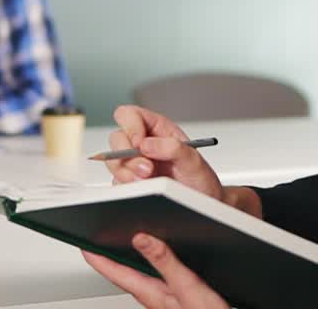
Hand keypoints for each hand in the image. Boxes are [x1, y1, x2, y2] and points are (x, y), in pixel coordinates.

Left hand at [83, 234, 226, 308]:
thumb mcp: (187, 287)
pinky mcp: (175, 295)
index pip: (112, 271)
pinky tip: (157, 251)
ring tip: (121, 236)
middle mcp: (152, 293)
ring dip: (130, 254)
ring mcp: (163, 295)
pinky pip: (155, 274)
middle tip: (99, 231)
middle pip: (122, 269)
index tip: (81, 237)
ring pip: (139, 271)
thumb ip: (165, 262)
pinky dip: (151, 259)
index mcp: (149, 291)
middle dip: (110, 250)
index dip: (95, 254)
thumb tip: (141, 238)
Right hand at [104, 105, 222, 201]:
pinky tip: (144, 189)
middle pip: (117, 138)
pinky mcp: (131, 182)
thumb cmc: (200, 178)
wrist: (204, 203)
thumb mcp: (194, 160)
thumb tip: (146, 145)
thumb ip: (173, 148)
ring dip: (126, 172)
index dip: (130, 126)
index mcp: (157, 129)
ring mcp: (135, 164)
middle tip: (147, 169)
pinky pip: (116, 181)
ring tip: (147, 181)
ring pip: (113, 161)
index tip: (139, 144)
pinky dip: (127, 186)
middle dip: (127, 155)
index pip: (130, 115)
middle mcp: (143, 144)